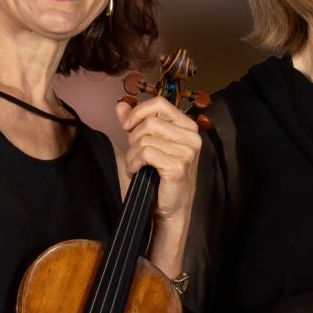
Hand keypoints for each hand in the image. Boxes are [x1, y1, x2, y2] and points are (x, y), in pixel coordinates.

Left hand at [117, 94, 202, 220]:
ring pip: (145, 139)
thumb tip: (121, 105)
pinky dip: (135, 162)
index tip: (128, 126)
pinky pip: (146, 153)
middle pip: (150, 122)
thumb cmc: (160, 176)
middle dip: (134, 137)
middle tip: (136, 154)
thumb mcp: (148, 143)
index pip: (160, 104)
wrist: (171, 208)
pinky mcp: (178, 166)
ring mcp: (187, 152)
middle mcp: (191, 137)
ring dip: (133, 153)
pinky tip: (137, 171)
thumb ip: (135, 122)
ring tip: (136, 165)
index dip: (139, 112)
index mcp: (187, 127)